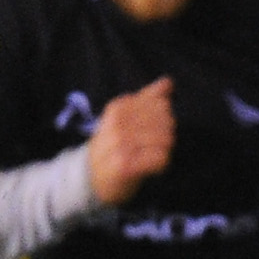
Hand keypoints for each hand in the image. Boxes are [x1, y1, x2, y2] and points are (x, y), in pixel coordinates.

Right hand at [86, 77, 176, 204]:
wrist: (89, 177)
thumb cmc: (113, 145)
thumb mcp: (124, 117)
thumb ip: (147, 98)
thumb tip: (168, 81)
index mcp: (118, 108)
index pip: (161, 104)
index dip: (164, 118)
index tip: (150, 129)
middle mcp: (118, 124)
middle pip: (166, 122)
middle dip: (166, 135)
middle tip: (151, 146)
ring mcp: (120, 145)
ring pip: (165, 141)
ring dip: (163, 151)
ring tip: (149, 156)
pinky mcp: (125, 166)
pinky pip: (160, 159)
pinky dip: (160, 164)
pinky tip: (149, 167)